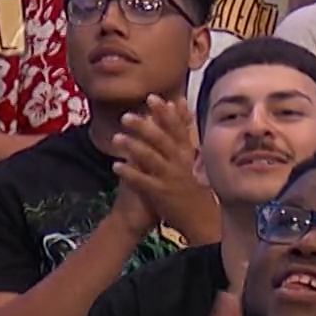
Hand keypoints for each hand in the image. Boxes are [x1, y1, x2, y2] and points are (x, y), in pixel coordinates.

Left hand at [110, 96, 216, 241]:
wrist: (199, 218)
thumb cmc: (191, 182)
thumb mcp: (190, 153)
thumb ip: (181, 127)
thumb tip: (178, 101)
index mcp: (186, 152)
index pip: (177, 128)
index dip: (165, 113)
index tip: (153, 98)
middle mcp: (180, 162)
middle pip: (162, 141)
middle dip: (145, 128)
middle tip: (127, 116)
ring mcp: (170, 178)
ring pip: (152, 159)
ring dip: (134, 148)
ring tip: (117, 138)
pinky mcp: (161, 193)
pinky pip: (143, 182)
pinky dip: (130, 173)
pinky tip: (116, 166)